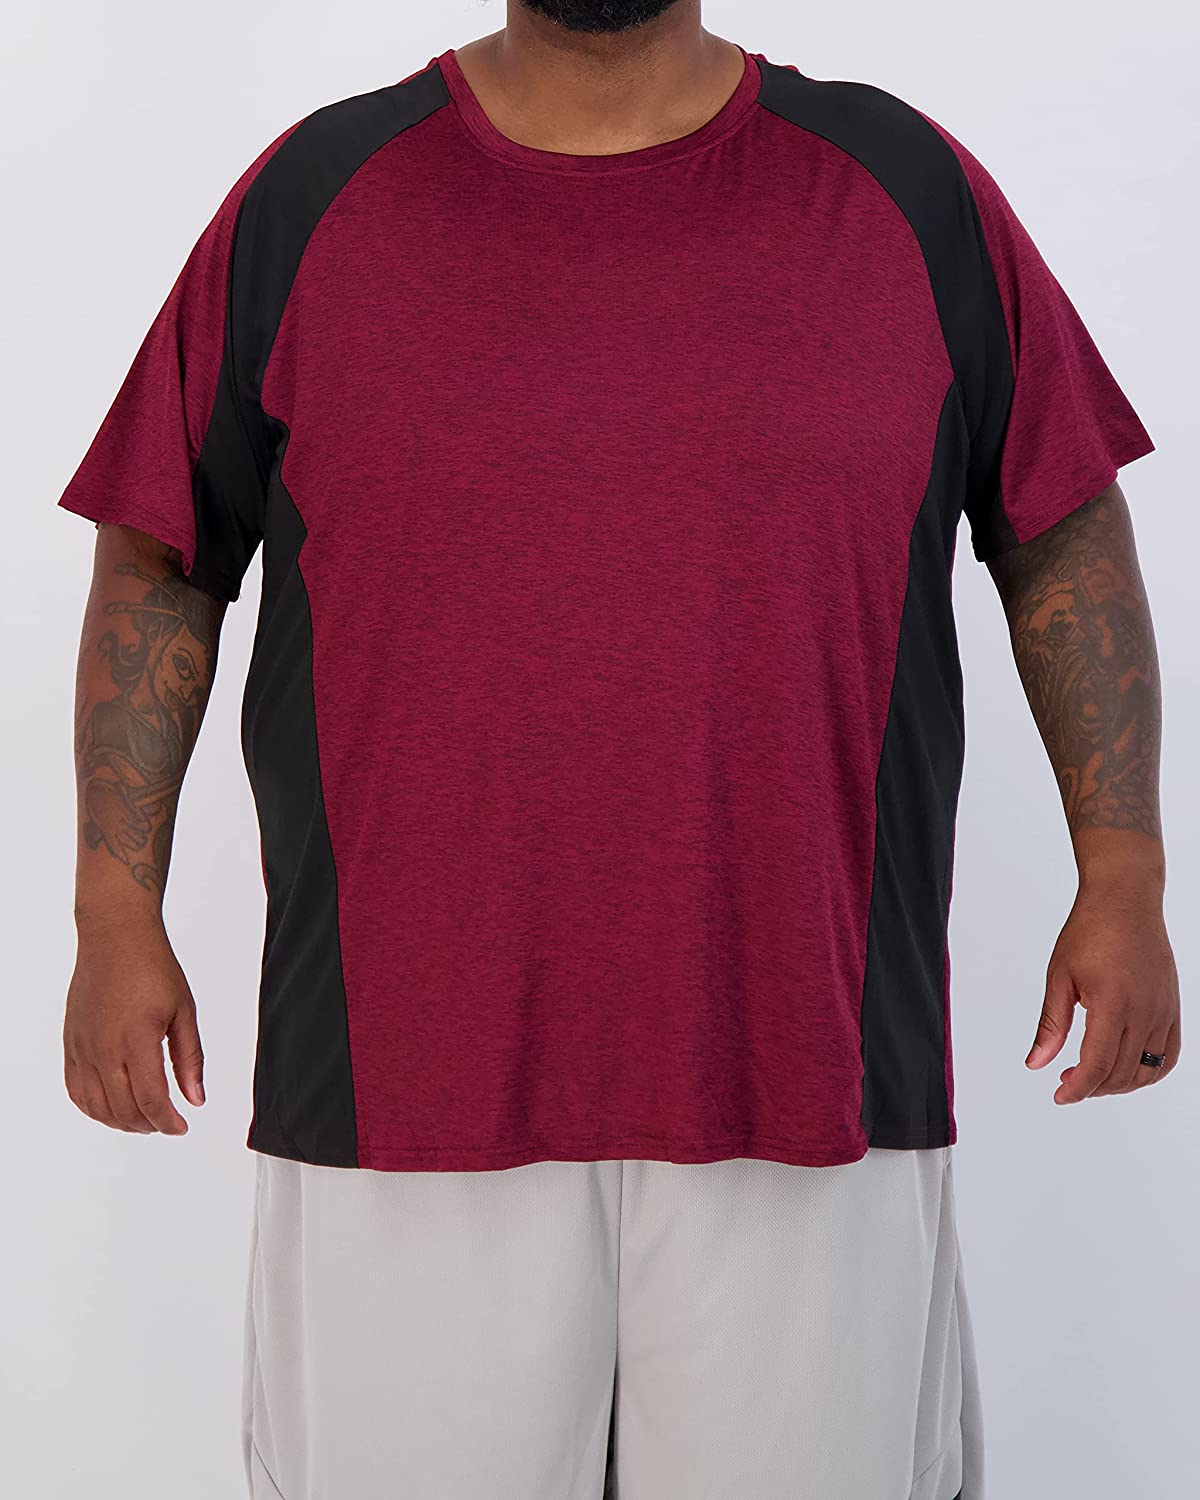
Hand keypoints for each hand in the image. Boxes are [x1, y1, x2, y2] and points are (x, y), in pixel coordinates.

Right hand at [64, 920, 204, 1134]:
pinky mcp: (71, 1044)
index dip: (167, 1122)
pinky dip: (94, 1108)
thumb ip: (190, 1059)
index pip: (151, 1100)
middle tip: (167, 1124)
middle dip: (149, 1125)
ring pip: (97, 1107)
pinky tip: (112, 1108)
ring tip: (144, 1121)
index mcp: (137, 1040)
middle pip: (124, 1109)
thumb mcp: (184, 1011)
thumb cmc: (152, 967)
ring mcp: (83, 1048)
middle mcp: (104, 1049)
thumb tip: (196, 1099)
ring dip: (121, 1122)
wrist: (115, 938)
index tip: (181, 1127)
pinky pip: (76, 1090)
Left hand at [1026, 886, 1179, 1101]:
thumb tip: (1035, 1064)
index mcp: (1111, 1004)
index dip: (1076, 1089)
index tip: (1059, 1096)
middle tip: (1066, 1082)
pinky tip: (1125, 1068)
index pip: (1096, 1066)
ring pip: (1146, 1070)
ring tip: (1091, 1075)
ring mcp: (1163, 1011)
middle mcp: (1144, 1012)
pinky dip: (1148, 1071)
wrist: (1125, 902)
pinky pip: (1168, 1055)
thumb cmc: (1089, 932)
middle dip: (1091, 1087)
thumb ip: (1050, 1025)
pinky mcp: (1173, 1008)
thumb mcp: (1058, 978)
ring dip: (1118, 1083)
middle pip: (1120, 1073)